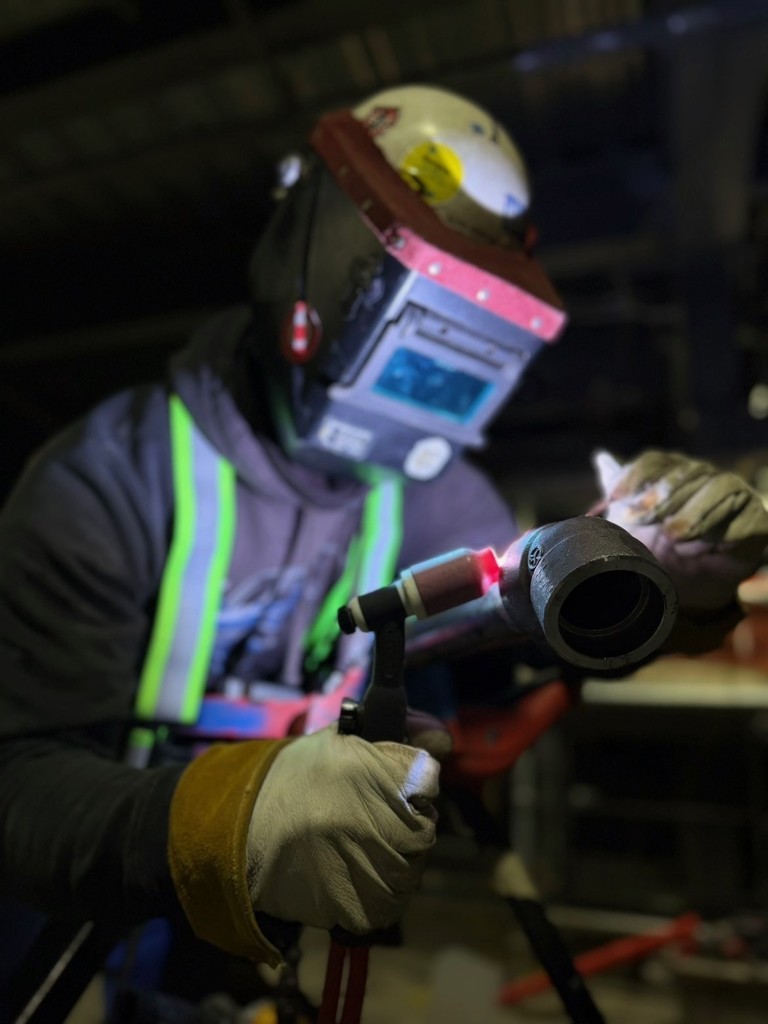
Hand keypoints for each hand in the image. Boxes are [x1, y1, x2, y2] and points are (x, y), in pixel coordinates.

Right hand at [246, 723, 439, 934]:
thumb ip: (399, 737)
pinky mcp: (362, 907)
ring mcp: (377, 867)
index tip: (390, 786)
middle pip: (426, 827)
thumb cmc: (293, 780)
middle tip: (369, 820)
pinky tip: (352, 874)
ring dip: (395, 859)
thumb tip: (444, 739)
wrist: (241, 832)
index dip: (412, 783)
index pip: (430, 778)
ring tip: (357, 847)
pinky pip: (392, 903)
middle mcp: (386, 819)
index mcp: (383, 771)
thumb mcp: (342, 740)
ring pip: (413, 867)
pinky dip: (379, 893)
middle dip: (405, 823)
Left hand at [593, 449, 767, 648]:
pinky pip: (748, 516)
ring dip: (694, 512)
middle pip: (687, 472)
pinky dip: (726, 529)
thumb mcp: (628, 522)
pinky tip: (707, 545)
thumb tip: (601, 457)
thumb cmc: (654, 548)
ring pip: (720, 487)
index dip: (636, 476)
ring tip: (673, 536)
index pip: (656, 461)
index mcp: (674, 472)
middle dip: (662, 497)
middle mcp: (705, 478)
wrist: (682, 586)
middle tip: (644, 521)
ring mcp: (733, 496)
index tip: (616, 497)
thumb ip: (618, 488)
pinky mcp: (755, 520)